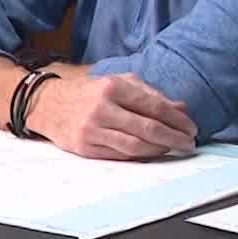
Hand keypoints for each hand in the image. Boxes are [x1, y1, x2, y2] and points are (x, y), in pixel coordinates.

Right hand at [27, 73, 196, 159]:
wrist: (46, 104)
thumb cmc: (86, 92)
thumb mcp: (116, 82)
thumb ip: (149, 93)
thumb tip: (180, 108)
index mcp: (112, 87)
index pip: (154, 106)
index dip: (177, 120)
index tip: (191, 128)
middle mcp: (102, 108)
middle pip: (148, 128)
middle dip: (175, 138)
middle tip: (189, 143)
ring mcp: (92, 129)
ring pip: (136, 146)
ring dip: (160, 149)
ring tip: (173, 148)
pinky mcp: (85, 147)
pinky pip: (120, 155)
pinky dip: (141, 156)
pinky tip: (152, 152)